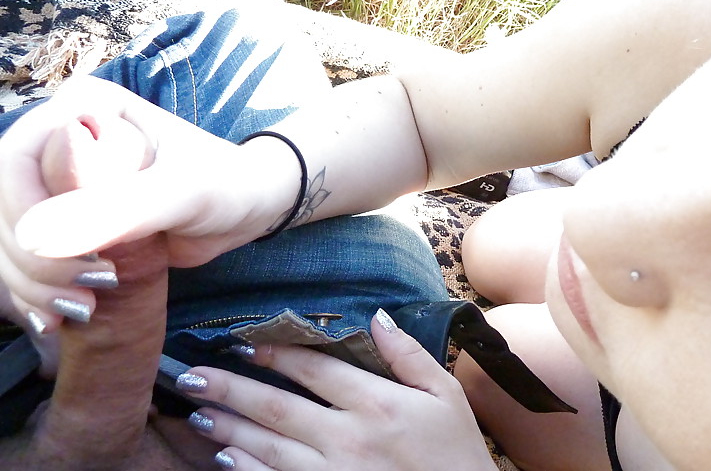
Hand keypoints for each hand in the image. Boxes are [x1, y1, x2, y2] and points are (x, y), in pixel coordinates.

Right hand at [0, 75, 288, 332]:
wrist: (250, 207)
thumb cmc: (225, 186)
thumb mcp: (179, 194)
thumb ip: (114, 209)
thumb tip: (30, 236)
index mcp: (82, 108)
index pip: (14, 163)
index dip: (26, 219)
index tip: (81, 265)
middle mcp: (60, 137)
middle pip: (6, 206)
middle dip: (32, 262)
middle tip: (85, 299)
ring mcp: (59, 180)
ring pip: (10, 236)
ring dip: (31, 283)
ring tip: (78, 311)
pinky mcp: (69, 218)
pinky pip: (29, 256)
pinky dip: (36, 291)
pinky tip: (60, 318)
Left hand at [176, 311, 497, 470]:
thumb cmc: (457, 454)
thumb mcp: (447, 395)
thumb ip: (408, 355)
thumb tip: (376, 317)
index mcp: (378, 402)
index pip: (314, 368)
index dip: (275, 352)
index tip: (243, 342)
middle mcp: (349, 436)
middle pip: (278, 406)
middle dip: (231, 387)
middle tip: (191, 375)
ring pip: (268, 445)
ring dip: (228, 428)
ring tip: (197, 412)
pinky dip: (247, 469)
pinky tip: (224, 458)